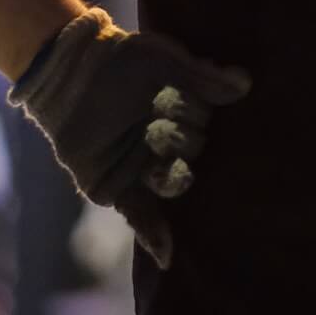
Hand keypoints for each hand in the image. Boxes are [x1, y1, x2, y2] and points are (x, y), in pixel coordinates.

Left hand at [9, 7, 249, 267]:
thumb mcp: (165, 61)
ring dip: (173, 175)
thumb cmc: (122, 59)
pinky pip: (139, 216)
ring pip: (173, 184)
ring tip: (162, 157)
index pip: (204, 128)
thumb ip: (203, 77)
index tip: (175, 95)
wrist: (71, 67)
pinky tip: (167, 256)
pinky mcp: (114, 187)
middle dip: (179, 135)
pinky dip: (154, 236)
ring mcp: (141, 169)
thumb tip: (244, 85)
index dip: (193, 115)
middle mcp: (168, 148)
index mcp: (184, 118)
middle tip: (158, 112)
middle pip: (194, 154)